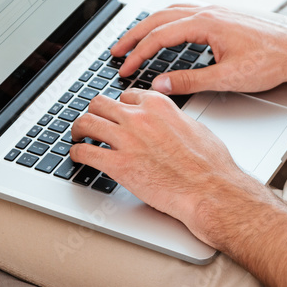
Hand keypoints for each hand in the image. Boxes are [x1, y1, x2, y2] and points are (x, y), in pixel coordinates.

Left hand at [68, 89, 270, 247]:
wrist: (210, 190)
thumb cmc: (210, 165)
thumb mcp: (195, 128)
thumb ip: (174, 120)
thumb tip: (170, 123)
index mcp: (158, 105)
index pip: (126, 96)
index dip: (119, 106)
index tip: (116, 114)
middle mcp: (138, 117)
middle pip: (100, 104)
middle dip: (94, 112)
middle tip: (91, 122)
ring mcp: (126, 140)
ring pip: (86, 122)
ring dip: (78, 129)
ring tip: (77, 136)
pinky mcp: (118, 165)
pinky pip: (85, 152)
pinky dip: (76, 153)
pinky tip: (77, 156)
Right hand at [113, 5, 286, 94]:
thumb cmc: (273, 61)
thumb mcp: (228, 78)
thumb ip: (190, 81)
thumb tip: (161, 84)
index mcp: (206, 23)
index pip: (159, 37)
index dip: (137, 54)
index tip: (124, 68)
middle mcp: (208, 11)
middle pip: (158, 19)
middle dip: (133, 36)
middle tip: (115, 52)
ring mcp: (216, 10)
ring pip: (171, 12)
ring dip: (149, 26)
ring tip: (133, 40)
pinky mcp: (223, 15)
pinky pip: (185, 12)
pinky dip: (166, 21)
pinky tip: (166, 31)